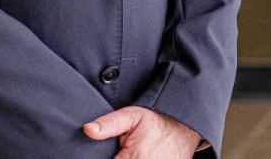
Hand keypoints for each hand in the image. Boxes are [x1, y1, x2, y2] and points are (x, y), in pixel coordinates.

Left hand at [83, 105, 201, 157]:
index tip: (114, 150)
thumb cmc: (155, 123)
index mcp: (133, 158)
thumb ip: (108, 124)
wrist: (182, 130)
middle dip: (117, 158)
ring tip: (130, 152)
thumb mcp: (131, 116)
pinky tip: (137, 155)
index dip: (106, 157)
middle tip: (124, 149)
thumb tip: (88, 129)